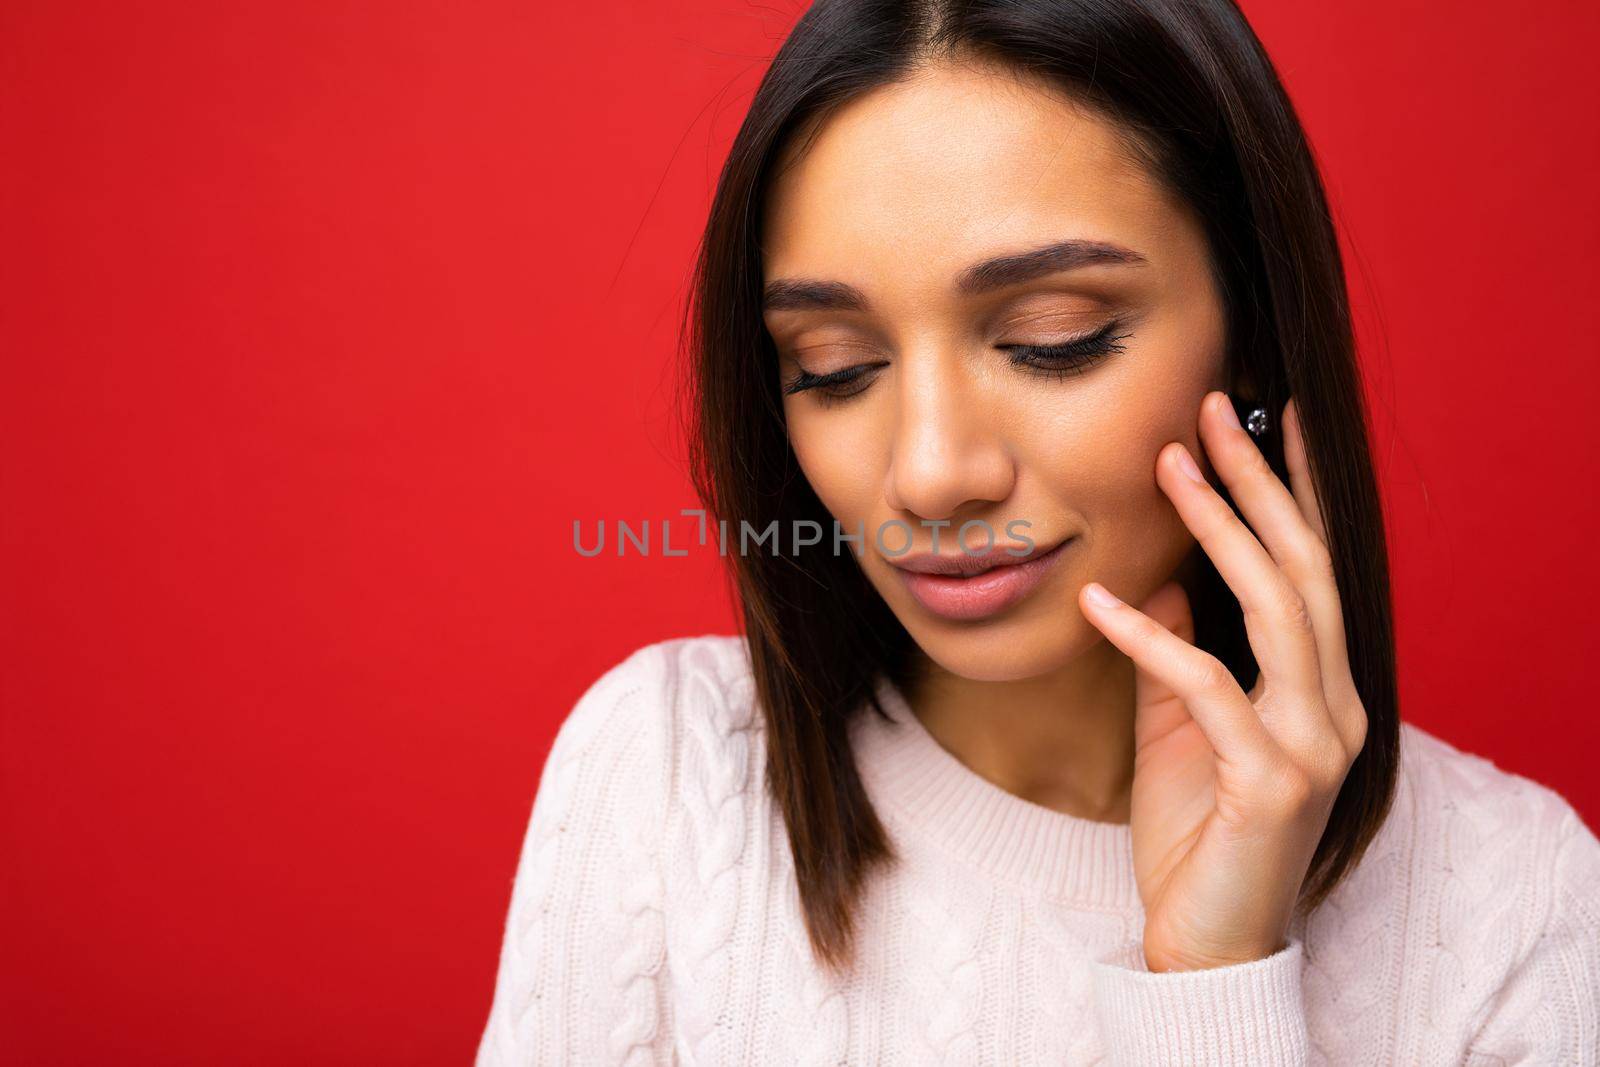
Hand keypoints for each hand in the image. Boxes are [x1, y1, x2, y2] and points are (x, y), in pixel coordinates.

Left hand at [1076, 391, 1367, 972]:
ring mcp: (1313, 744)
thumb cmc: (1196, 832)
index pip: (1314, 569)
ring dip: (1221, 531)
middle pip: (1303, 570)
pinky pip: (1209, 687)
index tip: (1259, 417)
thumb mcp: (1176, 728)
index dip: (1292, 491)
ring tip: (1169, 468)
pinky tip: (1099, 601)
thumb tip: (1159, 579)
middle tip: (1209, 412)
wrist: (1207, 942)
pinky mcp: (1272, 782)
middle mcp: (1334, 706)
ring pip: (1277, 611)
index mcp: (1320, 688)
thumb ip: (1173, 655)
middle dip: (1258, 484)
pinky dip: (1152, 640)